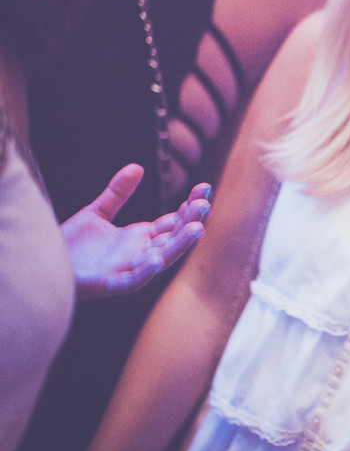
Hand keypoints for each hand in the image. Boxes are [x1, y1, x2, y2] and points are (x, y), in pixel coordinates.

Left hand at [60, 164, 210, 299]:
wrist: (42, 265)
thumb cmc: (70, 246)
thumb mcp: (96, 213)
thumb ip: (117, 192)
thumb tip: (136, 167)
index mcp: (139, 238)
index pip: (173, 222)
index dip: (189, 207)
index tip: (203, 188)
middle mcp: (139, 254)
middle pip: (174, 238)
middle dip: (191, 222)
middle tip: (205, 204)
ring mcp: (127, 269)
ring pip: (163, 258)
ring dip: (181, 245)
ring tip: (198, 229)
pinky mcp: (110, 283)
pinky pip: (132, 280)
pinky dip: (145, 272)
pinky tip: (156, 260)